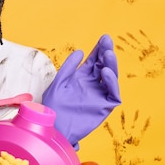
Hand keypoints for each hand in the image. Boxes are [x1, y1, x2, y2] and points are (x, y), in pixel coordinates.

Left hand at [42, 34, 120, 148]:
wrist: (53, 126)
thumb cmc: (53, 106)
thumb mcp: (58, 82)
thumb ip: (69, 67)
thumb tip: (81, 51)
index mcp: (81, 78)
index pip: (93, 61)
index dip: (98, 50)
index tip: (103, 38)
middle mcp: (92, 85)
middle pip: (103, 66)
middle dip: (106, 53)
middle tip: (107, 41)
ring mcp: (99, 96)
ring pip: (110, 78)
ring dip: (111, 65)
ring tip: (108, 54)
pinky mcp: (103, 107)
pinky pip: (112, 93)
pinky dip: (111, 82)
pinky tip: (105, 72)